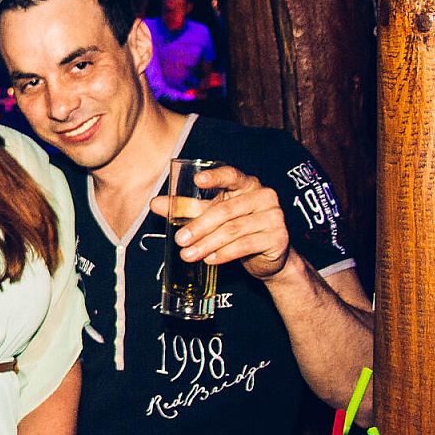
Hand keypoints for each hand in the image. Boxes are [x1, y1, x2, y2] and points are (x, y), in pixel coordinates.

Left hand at [148, 164, 290, 279]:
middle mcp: (263, 196)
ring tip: (188, 254)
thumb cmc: (238, 228)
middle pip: (225, 210)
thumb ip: (187, 208)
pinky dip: (224, 253)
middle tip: (179, 239)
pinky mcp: (278, 237)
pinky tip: (210, 259)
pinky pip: (246, 245)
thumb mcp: (212, 215)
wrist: (268, 257)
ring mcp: (273, 216)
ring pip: (233, 229)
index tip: (197, 180)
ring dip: (207, 243)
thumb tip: (155, 203)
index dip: (215, 177)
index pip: (231, 175)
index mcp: (246, 184)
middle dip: (198, 226)